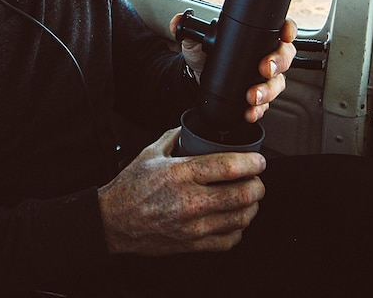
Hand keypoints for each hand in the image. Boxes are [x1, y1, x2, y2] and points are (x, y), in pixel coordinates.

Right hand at [97, 128, 265, 255]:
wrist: (114, 221)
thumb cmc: (131, 188)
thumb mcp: (150, 153)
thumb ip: (175, 137)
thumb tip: (192, 128)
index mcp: (181, 174)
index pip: (229, 166)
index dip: (252, 162)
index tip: (258, 161)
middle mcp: (190, 200)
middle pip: (242, 194)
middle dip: (257, 185)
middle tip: (256, 179)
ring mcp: (193, 226)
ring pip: (241, 218)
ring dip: (252, 206)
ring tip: (249, 198)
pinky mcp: (193, 244)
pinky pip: (229, 240)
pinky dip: (238, 229)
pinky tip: (235, 219)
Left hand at [169, 15, 297, 123]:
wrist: (197, 80)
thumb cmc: (204, 56)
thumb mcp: (195, 41)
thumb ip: (187, 30)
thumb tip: (178, 21)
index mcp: (256, 38)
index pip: (280, 29)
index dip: (288, 30)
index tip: (285, 35)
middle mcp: (265, 56)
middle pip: (285, 57)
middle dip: (277, 64)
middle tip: (264, 69)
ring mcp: (265, 78)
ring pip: (278, 83)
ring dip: (267, 91)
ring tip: (252, 97)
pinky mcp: (259, 97)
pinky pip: (266, 104)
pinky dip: (259, 109)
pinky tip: (250, 111)